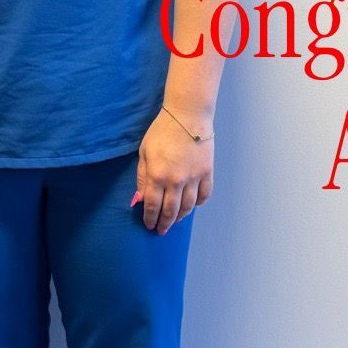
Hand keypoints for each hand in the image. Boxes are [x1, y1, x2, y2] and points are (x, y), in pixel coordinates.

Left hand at [135, 108, 213, 233]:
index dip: (150, 219)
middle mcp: (176, 181)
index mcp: (157, 175)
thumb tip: (140, 199)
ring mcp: (194, 178)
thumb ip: (143, 177)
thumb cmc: (162, 131)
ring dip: (181, 217)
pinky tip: (192, 205)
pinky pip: (204, 195)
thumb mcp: (145, 153)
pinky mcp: (207, 172)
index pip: (153, 206)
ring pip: (188, 207)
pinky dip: (198, 203)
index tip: (149, 225)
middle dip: (165, 223)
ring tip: (175, 220)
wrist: (187, 116)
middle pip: (171, 211)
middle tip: (161, 230)